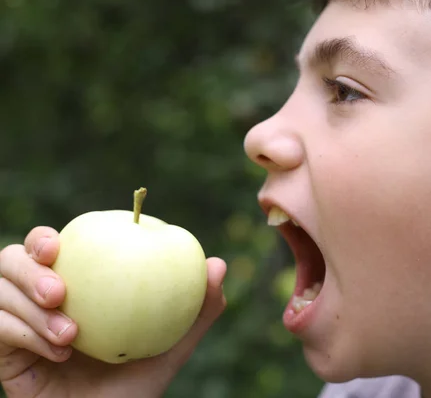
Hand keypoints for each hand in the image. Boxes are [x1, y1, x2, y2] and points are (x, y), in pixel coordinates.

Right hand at [0, 226, 226, 397]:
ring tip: (70, 335)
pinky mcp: (2, 356)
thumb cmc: (136, 387)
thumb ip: (196, 311)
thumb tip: (218, 264)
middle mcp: (38, 302)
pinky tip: (59, 355)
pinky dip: (22, 334)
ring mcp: (16, 328)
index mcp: (74, 288)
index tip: (57, 244)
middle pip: (8, 261)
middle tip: (60, 292)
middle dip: (27, 269)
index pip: (47, 248)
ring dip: (29, 309)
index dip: (42, 239)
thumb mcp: (171, 347)